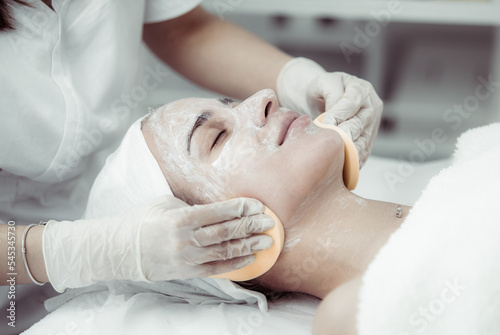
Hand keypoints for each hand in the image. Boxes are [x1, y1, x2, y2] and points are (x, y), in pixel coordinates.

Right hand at [43, 196, 274, 291]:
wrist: (118, 250)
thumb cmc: (140, 221)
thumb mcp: (164, 204)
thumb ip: (191, 207)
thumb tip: (218, 209)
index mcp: (181, 217)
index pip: (218, 212)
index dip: (240, 208)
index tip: (257, 205)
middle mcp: (186, 239)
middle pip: (226, 231)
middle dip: (251, 226)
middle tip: (269, 222)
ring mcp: (187, 257)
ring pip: (225, 251)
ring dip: (249, 245)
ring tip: (267, 241)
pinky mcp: (186, 271)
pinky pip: (216, 268)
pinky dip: (235, 263)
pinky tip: (250, 258)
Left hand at [277, 57, 382, 166]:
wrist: (319, 97)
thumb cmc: (319, 90)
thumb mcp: (321, 84)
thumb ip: (331, 94)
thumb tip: (335, 117)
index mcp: (361, 88)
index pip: (351, 103)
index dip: (338, 114)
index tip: (325, 124)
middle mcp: (371, 105)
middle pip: (359, 124)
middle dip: (343, 135)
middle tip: (329, 144)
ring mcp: (372, 123)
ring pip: (363, 140)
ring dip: (349, 151)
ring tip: (335, 159)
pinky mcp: (369, 138)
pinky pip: (363, 152)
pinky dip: (353, 160)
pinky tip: (342, 167)